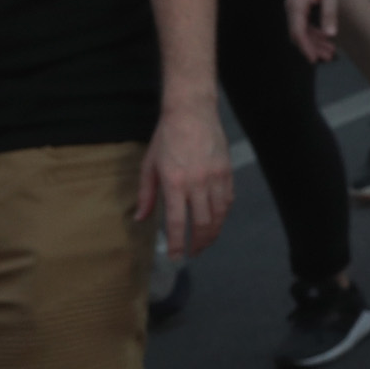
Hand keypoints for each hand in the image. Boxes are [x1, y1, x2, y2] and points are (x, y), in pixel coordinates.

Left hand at [137, 103, 232, 258]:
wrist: (192, 111)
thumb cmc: (166, 137)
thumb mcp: (149, 166)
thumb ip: (147, 195)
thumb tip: (141, 218)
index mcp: (174, 183)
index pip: (178, 223)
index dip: (178, 244)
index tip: (176, 256)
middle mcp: (197, 183)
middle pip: (203, 223)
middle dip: (199, 243)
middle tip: (194, 252)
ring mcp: (215, 176)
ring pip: (219, 214)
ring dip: (214, 232)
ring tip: (206, 241)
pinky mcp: (227, 170)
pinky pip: (228, 198)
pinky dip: (224, 214)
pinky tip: (218, 219)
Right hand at [281, 0, 340, 63]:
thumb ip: (329, 13)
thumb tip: (330, 35)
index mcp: (295, 5)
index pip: (297, 33)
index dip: (306, 48)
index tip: (315, 60)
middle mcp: (291, 6)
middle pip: (299, 34)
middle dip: (313, 47)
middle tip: (329, 58)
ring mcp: (294, 4)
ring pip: (301, 29)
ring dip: (315, 40)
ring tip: (331, 51)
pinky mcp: (300, 2)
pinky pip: (304, 22)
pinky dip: (314, 31)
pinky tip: (326, 36)